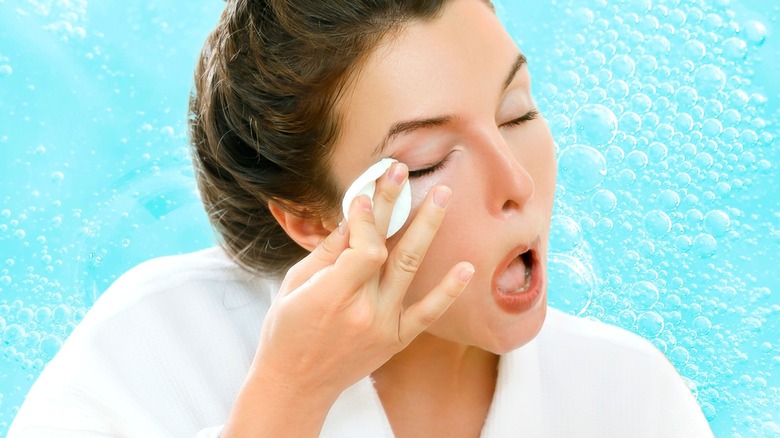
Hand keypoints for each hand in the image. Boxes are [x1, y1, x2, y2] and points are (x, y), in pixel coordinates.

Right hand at [250, 162, 474, 398]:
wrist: (296, 383)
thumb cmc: (287, 329)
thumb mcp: (295, 285)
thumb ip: (329, 252)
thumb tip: (355, 214)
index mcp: (332, 296)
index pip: (363, 246)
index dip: (367, 216)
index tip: (366, 192)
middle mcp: (363, 311)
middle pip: (389, 248)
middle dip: (398, 205)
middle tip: (406, 172)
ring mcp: (384, 326)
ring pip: (411, 268)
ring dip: (427, 228)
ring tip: (442, 196)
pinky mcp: (396, 339)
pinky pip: (428, 314)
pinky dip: (448, 291)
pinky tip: (467, 268)